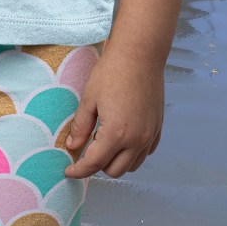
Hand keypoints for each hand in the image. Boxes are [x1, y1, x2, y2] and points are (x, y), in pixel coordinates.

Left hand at [64, 42, 163, 179]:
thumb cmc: (111, 73)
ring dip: (116, 161)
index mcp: (116, 134)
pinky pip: (145, 152)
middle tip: (86, 148)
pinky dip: (132, 152)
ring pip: (132, 165)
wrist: (139, 55)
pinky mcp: (158, 128)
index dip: (78, 170)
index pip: (94, 164)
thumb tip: (73, 146)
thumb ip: (80, 127)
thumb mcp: (89, 99)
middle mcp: (137, 140)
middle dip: (97, 165)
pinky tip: (122, 137)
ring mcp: (150, 135)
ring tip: (104, 140)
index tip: (68, 171)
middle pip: (114, 171)